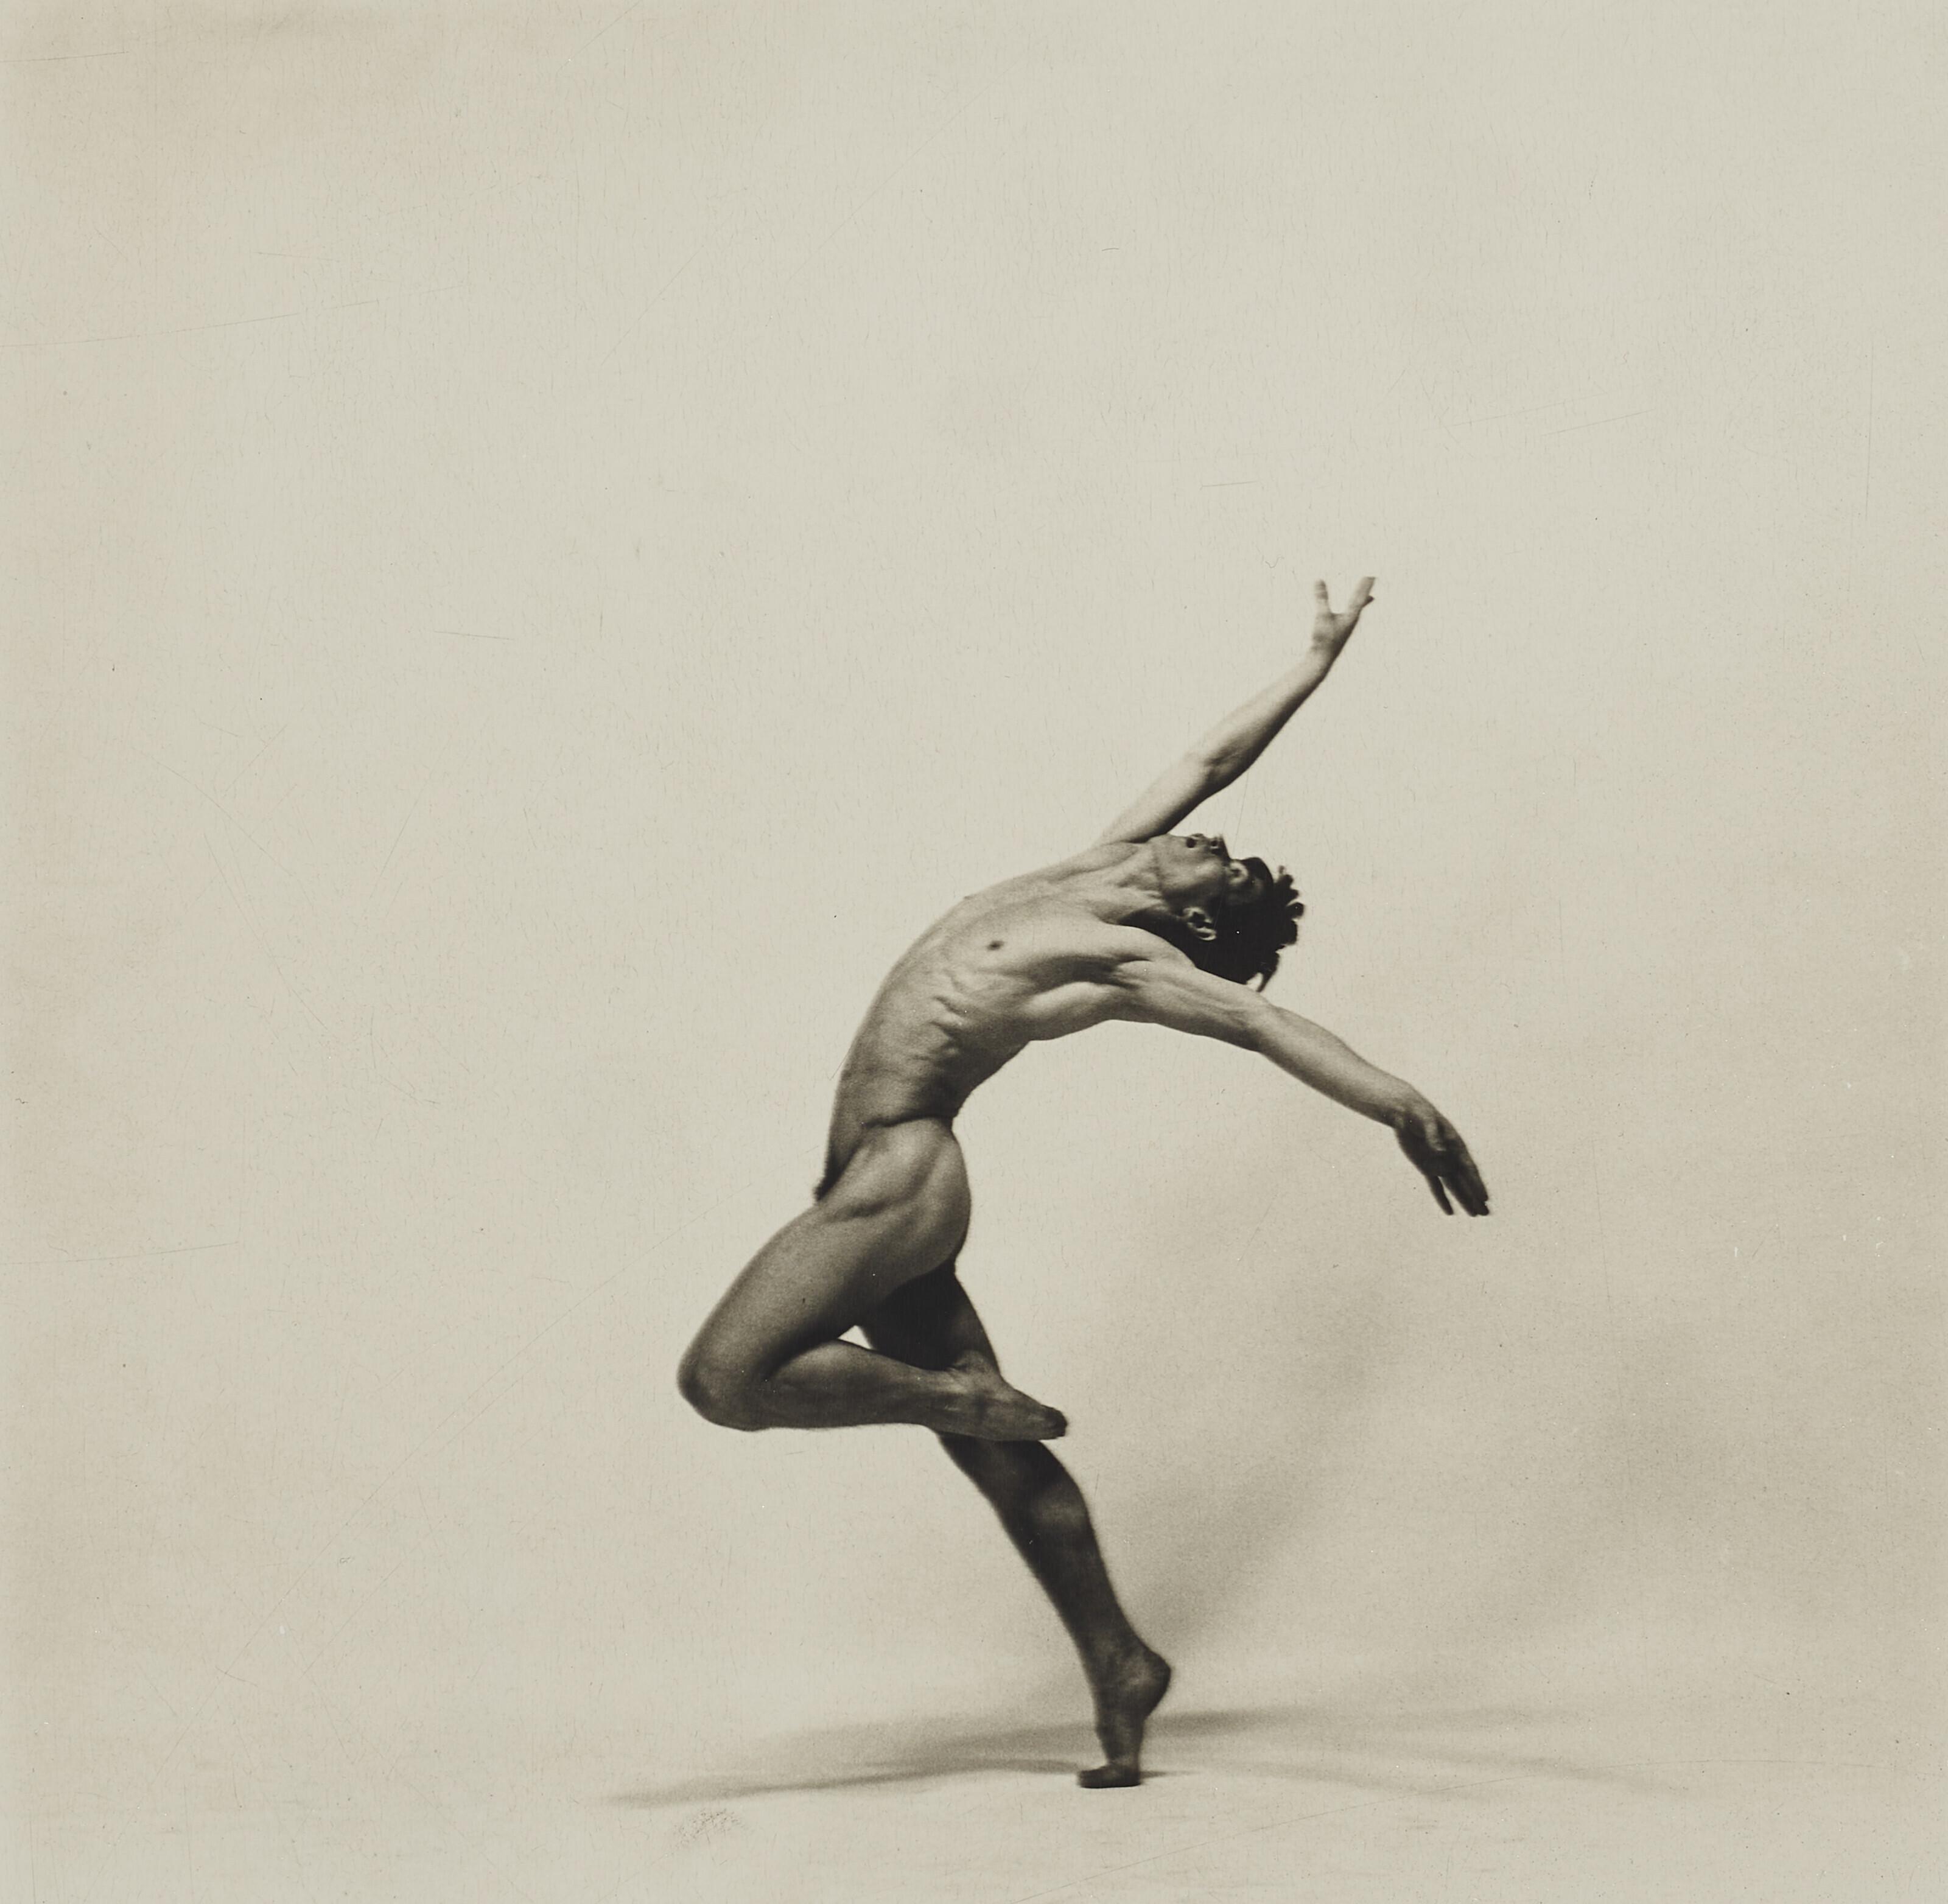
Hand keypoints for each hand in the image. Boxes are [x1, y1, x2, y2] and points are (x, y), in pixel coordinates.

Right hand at [1311, 576, 1375, 653]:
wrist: (1321, 661)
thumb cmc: (1323, 639)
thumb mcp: (1322, 616)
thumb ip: (1321, 598)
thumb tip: (1319, 579)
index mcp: (1351, 616)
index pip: (1361, 595)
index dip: (1366, 583)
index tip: (1372, 572)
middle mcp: (1351, 620)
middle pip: (1362, 601)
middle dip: (1366, 588)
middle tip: (1373, 577)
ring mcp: (1346, 626)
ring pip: (1357, 610)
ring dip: (1362, 600)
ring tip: (1370, 596)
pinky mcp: (1340, 630)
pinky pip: (1349, 615)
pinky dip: (1353, 610)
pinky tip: (1351, 613)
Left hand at [1392, 1096, 1490, 1215]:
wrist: (1407, 1113)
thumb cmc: (1419, 1114)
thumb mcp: (1426, 1122)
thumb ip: (1433, 1136)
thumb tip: (1441, 1151)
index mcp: (1455, 1146)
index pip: (1468, 1169)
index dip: (1476, 1184)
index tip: (1485, 1198)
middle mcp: (1450, 1158)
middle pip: (1465, 1182)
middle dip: (1475, 1198)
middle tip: (1486, 1214)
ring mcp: (1439, 1164)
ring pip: (1454, 1187)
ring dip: (1464, 1201)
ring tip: (1475, 1215)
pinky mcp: (1426, 1168)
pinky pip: (1436, 1187)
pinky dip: (1442, 1200)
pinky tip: (1449, 1212)